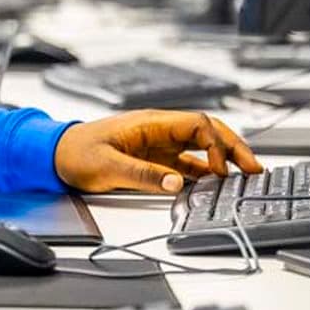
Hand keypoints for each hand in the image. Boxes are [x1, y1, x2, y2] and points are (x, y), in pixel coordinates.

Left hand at [53, 109, 260, 194]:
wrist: (54, 156)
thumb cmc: (76, 153)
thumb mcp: (108, 166)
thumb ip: (143, 175)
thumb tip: (177, 183)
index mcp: (150, 123)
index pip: (197, 125)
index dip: (216, 145)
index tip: (221, 170)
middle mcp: (159, 131)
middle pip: (207, 133)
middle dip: (233, 148)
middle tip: (255, 168)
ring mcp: (158, 145)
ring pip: (200, 148)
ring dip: (223, 161)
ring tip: (246, 177)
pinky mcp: (153, 160)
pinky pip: (186, 164)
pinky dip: (205, 174)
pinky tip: (216, 186)